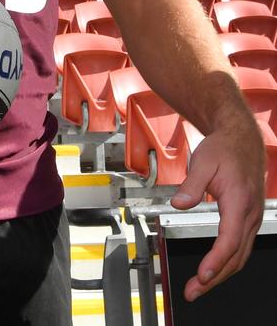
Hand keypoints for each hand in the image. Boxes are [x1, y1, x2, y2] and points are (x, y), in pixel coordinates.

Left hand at [171, 120, 264, 301]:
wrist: (241, 139)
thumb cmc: (223, 149)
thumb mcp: (203, 160)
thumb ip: (191, 184)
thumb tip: (178, 203)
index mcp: (239, 201)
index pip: (229, 240)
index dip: (216, 261)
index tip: (202, 275)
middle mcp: (250, 213)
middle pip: (235, 256)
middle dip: (214, 278)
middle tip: (193, 291)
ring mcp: (252, 218)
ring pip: (240, 255)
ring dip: (220, 274)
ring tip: (199, 286)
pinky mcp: (248, 219)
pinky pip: (240, 247)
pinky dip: (227, 263)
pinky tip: (214, 270)